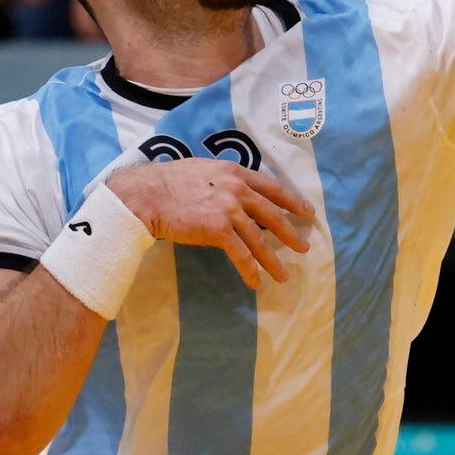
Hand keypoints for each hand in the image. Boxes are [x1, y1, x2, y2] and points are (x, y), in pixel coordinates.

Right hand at [107, 159, 313, 289]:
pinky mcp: (219, 230)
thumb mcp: (202, 171)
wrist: (147, 196)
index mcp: (234, 173)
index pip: (271, 187)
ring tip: (283, 275)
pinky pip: (241, 255)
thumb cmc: (167, 183)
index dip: (292, 200)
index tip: (307, 211)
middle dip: (290, 233)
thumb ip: (223, 181)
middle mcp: (237, 190)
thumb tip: (233, 193)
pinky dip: (251, 270)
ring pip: (260, 239)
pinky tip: (256, 282)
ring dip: (273, 260)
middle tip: (303, 247)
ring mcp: (229, 210)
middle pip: (272, 214)